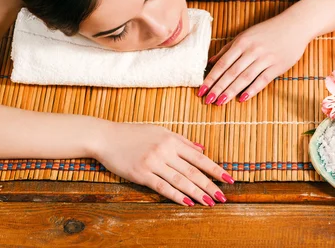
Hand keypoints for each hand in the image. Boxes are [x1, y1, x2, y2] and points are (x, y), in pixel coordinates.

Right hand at [94, 123, 233, 205]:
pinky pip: (162, 186)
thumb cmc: (133, 133)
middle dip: (210, 186)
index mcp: (172, 139)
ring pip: (180, 181)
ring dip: (197, 193)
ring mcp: (153, 162)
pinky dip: (176, 195)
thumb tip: (201, 150)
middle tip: (223, 197)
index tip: (229, 179)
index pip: (199, 158)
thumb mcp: (160, 131)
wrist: (106, 136)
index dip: (215, 170)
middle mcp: (165, 150)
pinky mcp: (141, 173)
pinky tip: (188, 202)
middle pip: (193, 172)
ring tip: (210, 203)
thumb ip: (182, 141)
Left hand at [199, 15, 309, 104]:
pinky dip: (252, 90)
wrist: (294, 26)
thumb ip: (227, 49)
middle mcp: (252, 50)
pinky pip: (262, 80)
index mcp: (242, 42)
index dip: (211, 78)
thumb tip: (210, 62)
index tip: (202, 90)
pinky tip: (242, 98)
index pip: (222, 63)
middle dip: (218, 87)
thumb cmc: (267, 31)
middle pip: (231, 72)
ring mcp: (265, 59)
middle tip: (208, 100)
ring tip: (220, 102)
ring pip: (245, 77)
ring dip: (231, 90)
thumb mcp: (245, 35)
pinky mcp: (277, 66)